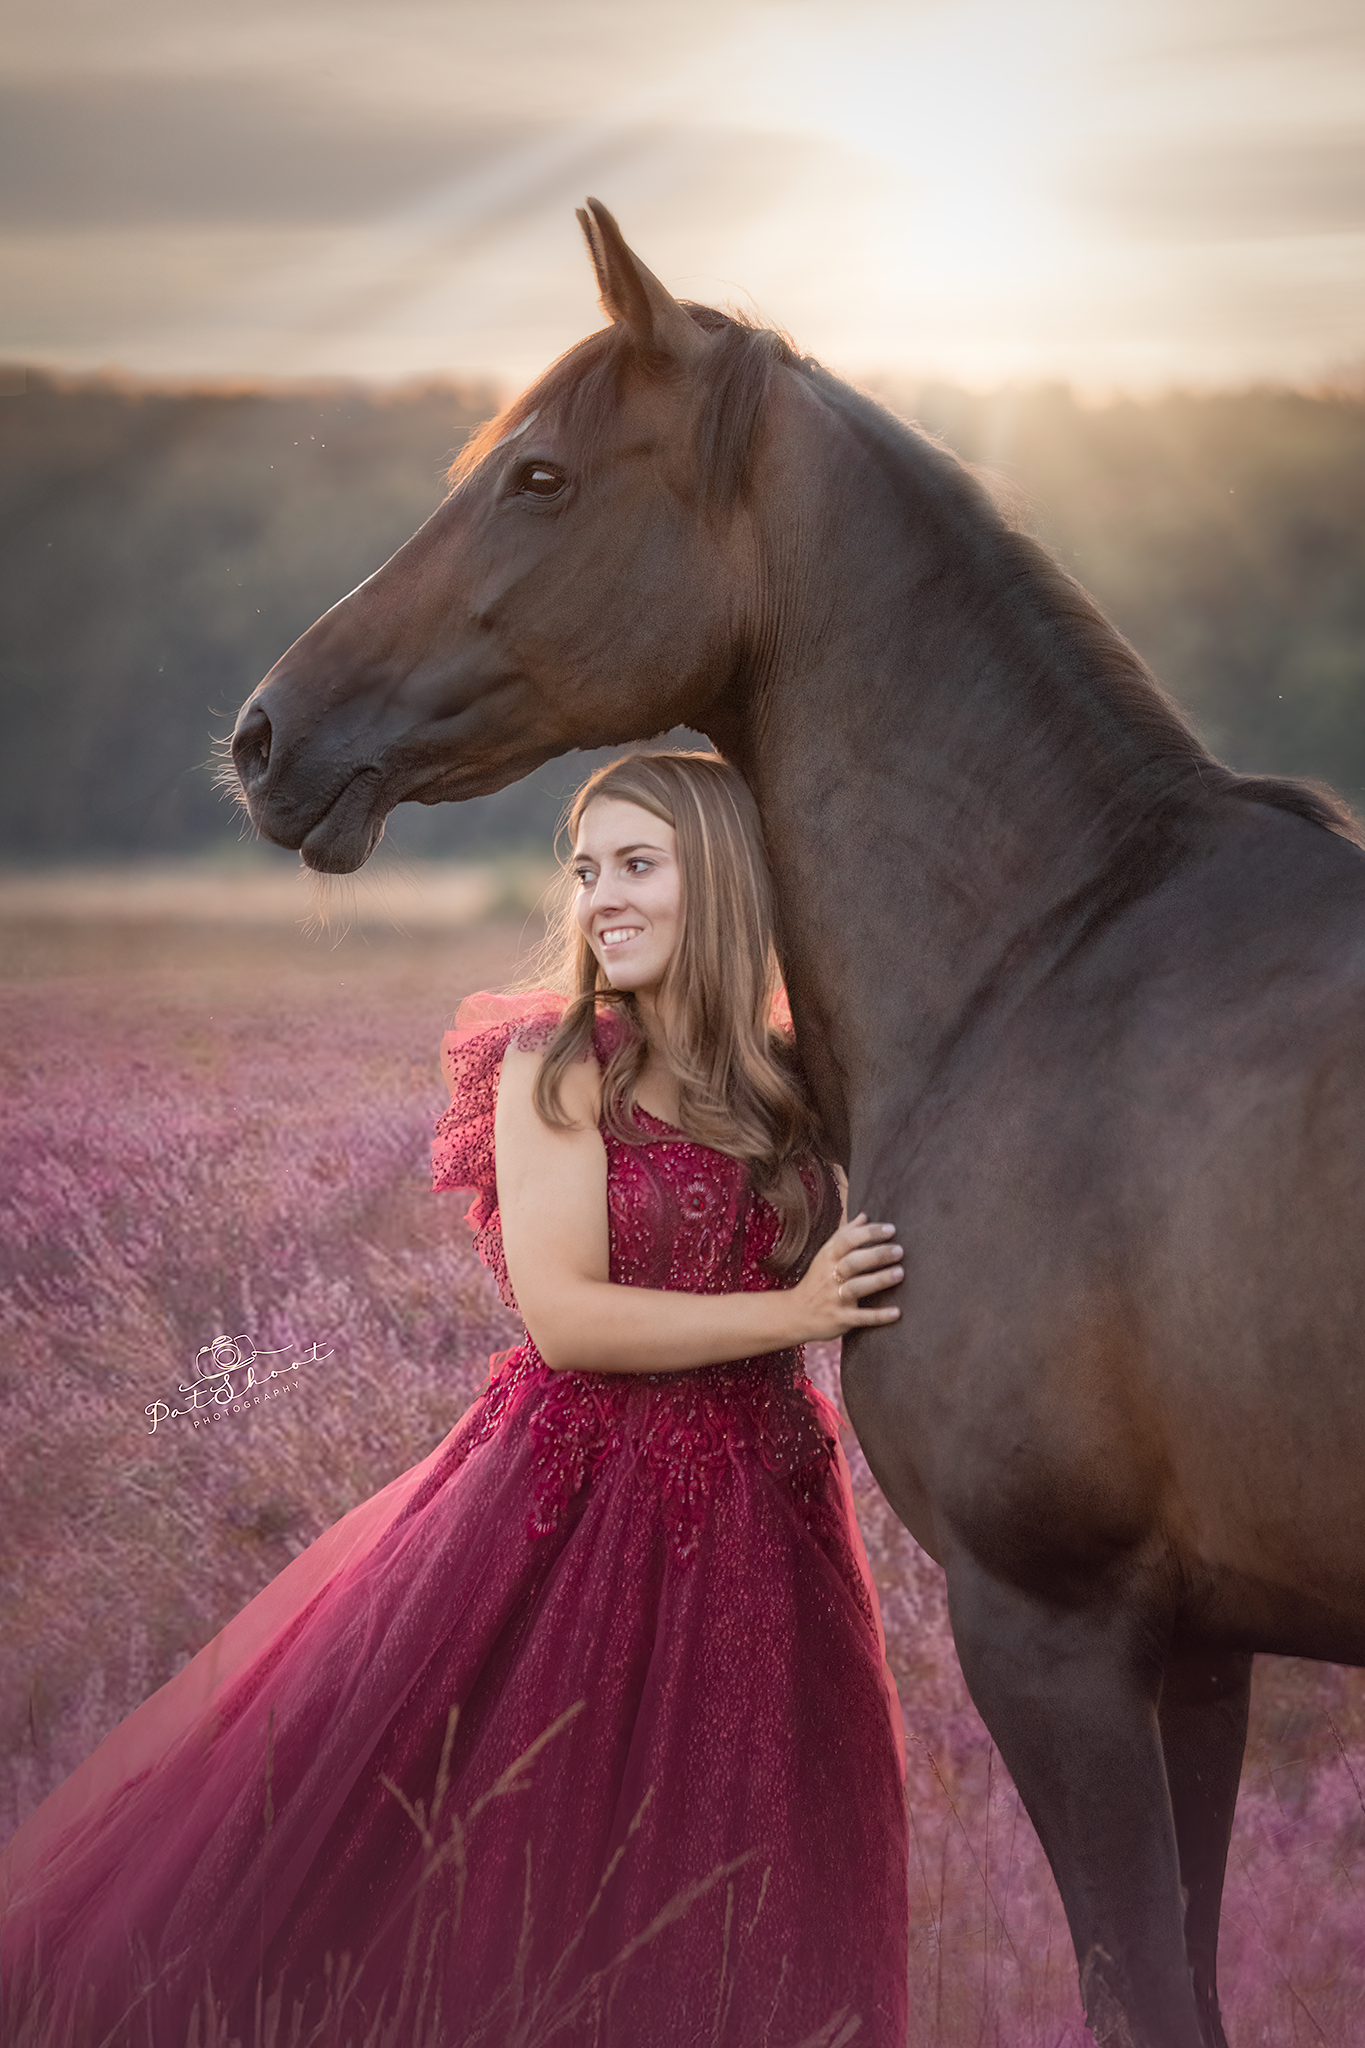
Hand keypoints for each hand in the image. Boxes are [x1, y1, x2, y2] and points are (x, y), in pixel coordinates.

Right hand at [790, 1214, 902, 1340]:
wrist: (795, 1314)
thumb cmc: (816, 1280)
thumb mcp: (825, 1255)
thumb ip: (845, 1235)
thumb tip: (864, 1216)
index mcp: (828, 1257)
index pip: (848, 1240)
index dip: (869, 1233)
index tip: (891, 1230)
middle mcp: (830, 1275)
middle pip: (853, 1261)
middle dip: (876, 1255)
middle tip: (899, 1250)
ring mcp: (835, 1297)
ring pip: (857, 1287)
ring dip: (878, 1280)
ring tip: (900, 1273)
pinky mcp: (840, 1318)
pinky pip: (861, 1317)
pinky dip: (879, 1316)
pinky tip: (897, 1312)